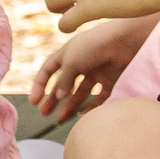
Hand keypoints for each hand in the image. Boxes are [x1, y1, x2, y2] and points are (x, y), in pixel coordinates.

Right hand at [29, 11, 159, 118]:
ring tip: (61, 118)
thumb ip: (63, 80)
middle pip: (64, 83)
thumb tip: (58, 96)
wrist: (126, 40)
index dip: (40, 85)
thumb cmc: (95, 46)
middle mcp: (82, 62)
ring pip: (80, 92)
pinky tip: (81, 116)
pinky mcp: (112, 80)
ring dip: (70, 105)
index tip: (34, 101)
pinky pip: (99, 97)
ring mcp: (97, 71)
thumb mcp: (71, 61)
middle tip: (44, 113)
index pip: (49, 70)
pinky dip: (90, 107)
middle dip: (53, 98)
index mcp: (69, 53)